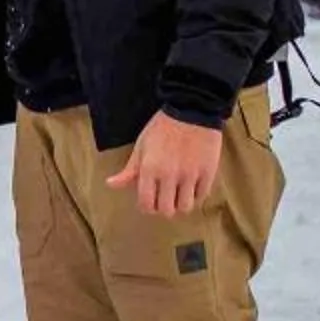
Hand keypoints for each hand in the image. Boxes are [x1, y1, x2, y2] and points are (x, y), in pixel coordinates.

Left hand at [106, 111, 223, 216]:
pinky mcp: (208, 173)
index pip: (146, 204)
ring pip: (186, 207)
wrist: (191, 110)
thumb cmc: (162, 128)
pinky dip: (196, 195)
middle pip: (167, 210)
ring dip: (181, 204)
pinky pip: (202, 196)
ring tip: (179, 195)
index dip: (147, 207)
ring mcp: (190, 176)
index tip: (149, 202)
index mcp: (149, 170)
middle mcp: (169, 176)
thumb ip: (129, 170)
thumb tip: (111, 184)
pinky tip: (192, 186)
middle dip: (163, 208)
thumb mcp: (141, 146)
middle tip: (164, 200)